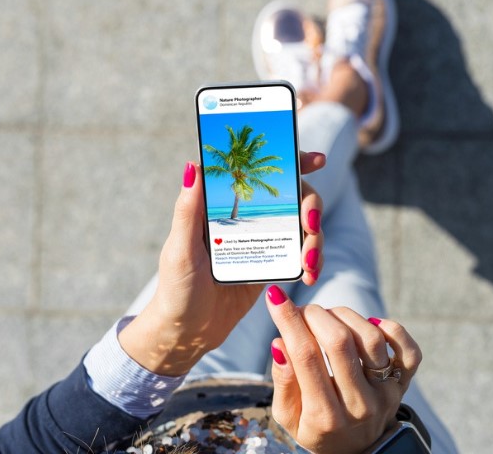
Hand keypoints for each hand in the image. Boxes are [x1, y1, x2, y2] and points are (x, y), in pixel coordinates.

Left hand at [118, 151, 326, 375]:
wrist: (187, 333)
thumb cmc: (176, 289)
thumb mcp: (180, 250)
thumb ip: (188, 210)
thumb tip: (194, 165)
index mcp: (223, 206)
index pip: (260, 172)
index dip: (291, 161)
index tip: (316, 160)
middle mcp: (247, 218)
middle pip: (294, 197)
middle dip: (312, 206)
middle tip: (311, 226)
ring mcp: (263, 241)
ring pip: (303, 226)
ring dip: (316, 239)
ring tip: (310, 263)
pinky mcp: (272, 265)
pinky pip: (301, 255)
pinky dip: (312, 262)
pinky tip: (310, 274)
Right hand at [265, 285, 422, 453]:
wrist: (356, 452)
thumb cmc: (316, 428)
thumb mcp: (288, 417)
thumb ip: (282, 382)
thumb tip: (279, 343)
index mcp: (324, 416)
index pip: (306, 356)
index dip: (289, 321)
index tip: (276, 297)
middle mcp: (359, 405)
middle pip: (339, 342)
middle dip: (315, 315)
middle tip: (303, 311)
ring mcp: (385, 393)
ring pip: (371, 339)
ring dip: (345, 316)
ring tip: (329, 317)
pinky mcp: (403, 384)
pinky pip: (409, 350)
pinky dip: (391, 328)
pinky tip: (369, 323)